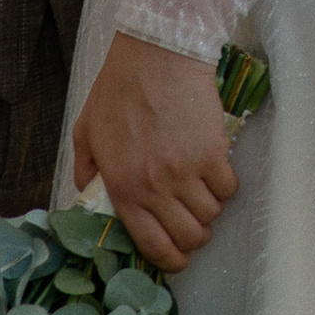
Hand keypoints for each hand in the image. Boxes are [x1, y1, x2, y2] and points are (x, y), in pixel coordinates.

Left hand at [71, 33, 239, 269]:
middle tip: (192, 222)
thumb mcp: (87, 131)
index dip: (171, 260)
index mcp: (123, 188)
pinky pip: (228, 187)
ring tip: (202, 191)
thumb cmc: (119, 88)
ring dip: (209, 209)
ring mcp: (186, 171)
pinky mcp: (212, 152)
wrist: (156, 53)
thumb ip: (86, 170)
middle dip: (194, 237)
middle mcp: (155, 187)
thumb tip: (86, 196)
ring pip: (211, 215)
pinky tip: (215, 170)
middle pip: (189, 237)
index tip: (178, 257)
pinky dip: (225, 185)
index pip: (153, 245)